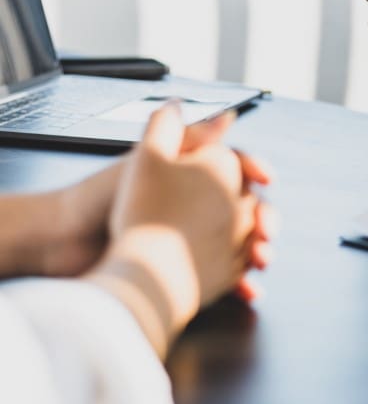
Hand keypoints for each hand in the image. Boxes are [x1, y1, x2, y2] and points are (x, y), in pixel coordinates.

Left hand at [88, 105, 272, 356]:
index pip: (234, 167)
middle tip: (265, 229)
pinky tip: (248, 288)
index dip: (254, 171)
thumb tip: (228, 115)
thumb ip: (184, 136)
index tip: (266, 178)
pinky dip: (240, 282)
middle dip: (264, 217)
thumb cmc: (99, 197)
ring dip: (258, 250)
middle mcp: (193, 205)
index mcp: (187, 175)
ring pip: (240, 243)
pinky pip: (223, 277)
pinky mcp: (186, 271)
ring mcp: (192, 239)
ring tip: (261, 258)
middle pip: (244, 208)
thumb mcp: (146, 160)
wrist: (64, 244)